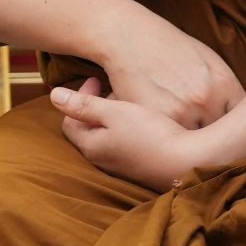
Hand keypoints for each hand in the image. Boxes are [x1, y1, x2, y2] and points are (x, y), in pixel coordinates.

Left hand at [51, 78, 203, 192]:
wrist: (192, 163)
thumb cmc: (151, 134)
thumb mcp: (115, 113)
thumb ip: (84, 105)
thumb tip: (53, 96)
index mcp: (92, 147)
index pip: (70, 121)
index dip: (78, 97)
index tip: (96, 80)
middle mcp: (104, 160)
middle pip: (90, 128)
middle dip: (98, 105)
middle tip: (114, 88)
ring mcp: (124, 165)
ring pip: (110, 134)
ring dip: (116, 115)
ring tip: (132, 99)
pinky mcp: (144, 165)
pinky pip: (128, 142)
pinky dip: (131, 126)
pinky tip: (148, 117)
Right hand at [91, 0, 242, 129]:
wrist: (128, 36)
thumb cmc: (167, 46)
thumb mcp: (207, 60)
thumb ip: (225, 89)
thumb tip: (241, 114)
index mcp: (224, 83)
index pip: (244, 119)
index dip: (236, 128)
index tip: (228, 132)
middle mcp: (209, 98)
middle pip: (222, 136)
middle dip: (215, 139)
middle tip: (207, 140)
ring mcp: (185, 111)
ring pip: (197, 143)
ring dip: (192, 143)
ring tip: (186, 141)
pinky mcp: (160, 119)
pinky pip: (173, 140)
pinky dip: (171, 140)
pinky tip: (166, 134)